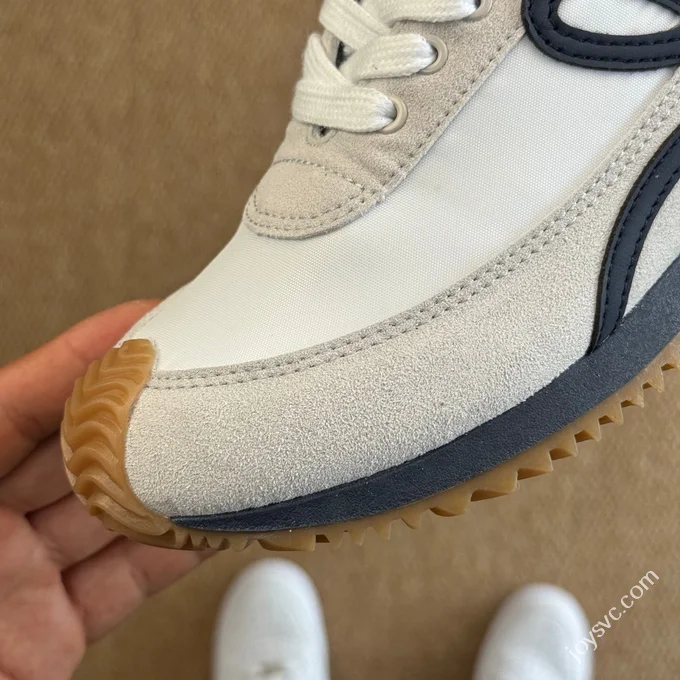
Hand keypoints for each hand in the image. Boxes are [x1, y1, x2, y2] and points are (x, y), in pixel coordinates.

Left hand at [0, 302, 211, 679]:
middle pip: (75, 453)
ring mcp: (15, 583)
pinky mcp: (48, 635)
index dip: (84, 356)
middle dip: (141, 417)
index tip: (143, 324)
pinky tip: (208, 522)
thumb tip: (51, 419)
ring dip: (170, 485)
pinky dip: (173, 552)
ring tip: (220, 448)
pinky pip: (123, 581)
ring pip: (110, 516)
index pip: (17, 400)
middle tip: (197, 383)